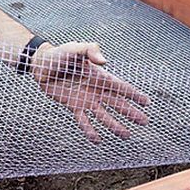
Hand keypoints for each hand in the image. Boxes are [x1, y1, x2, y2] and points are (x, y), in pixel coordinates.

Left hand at [31, 41, 149, 143]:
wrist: (42, 66)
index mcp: (100, 76)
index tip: (146, 102)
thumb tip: (104, 62)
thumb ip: (90, 51)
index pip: (120, 87)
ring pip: (104, 115)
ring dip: (115, 125)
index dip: (133, 95)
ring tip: (126, 135)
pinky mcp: (74, 106)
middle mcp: (96, 90)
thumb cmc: (60, 54)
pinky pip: (84, 121)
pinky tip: (98, 141)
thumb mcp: (76, 48)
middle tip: (144, 122)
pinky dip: (90, 131)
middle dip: (131, 113)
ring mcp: (86, 99)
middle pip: (117, 104)